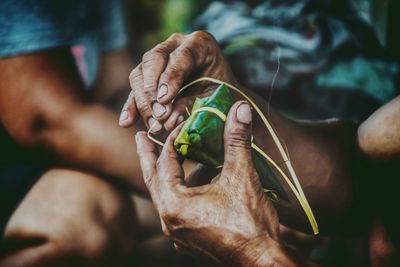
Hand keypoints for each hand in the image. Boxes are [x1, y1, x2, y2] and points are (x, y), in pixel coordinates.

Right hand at [119, 31, 237, 133]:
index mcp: (200, 43)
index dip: (171, 77)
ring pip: (140, 74)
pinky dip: (131, 107)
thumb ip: (196, 105)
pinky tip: (126, 122)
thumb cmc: (226, 96)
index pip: (181, 55)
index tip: (165, 99)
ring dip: (144, 102)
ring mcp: (159, 59)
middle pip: (153, 61)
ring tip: (154, 125)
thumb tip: (168, 119)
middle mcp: (175, 45)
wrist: (224, 98)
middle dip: (152, 90)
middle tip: (160, 115)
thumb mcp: (218, 99)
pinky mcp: (148, 76)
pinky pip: (135, 90)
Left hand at [135, 101, 281, 265]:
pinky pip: (177, 208)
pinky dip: (181, 191)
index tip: (183, 123)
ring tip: (172, 156)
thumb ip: (237, 140)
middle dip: (148, 156)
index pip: (166, 161)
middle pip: (153, 179)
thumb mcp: (241, 177)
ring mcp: (178, 233)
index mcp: (174, 204)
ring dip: (168, 174)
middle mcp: (169, 220)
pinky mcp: (189, 239)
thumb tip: (240, 109)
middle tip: (140, 137)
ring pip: (166, 195)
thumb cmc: (250, 223)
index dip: (173, 138)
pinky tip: (195, 181)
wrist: (263, 261)